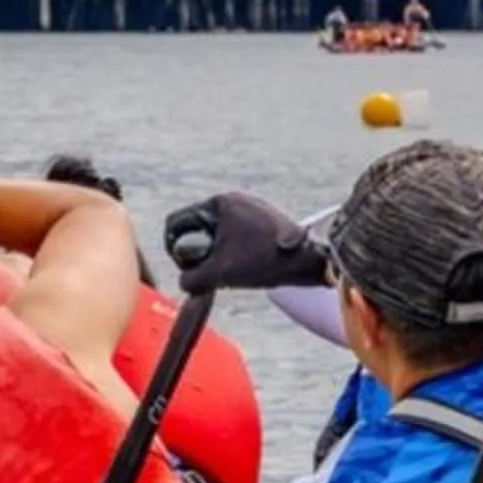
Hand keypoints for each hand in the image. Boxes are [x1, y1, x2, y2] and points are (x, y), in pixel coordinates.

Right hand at [166, 192, 328, 292]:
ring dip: (215, 255)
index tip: (185, 267)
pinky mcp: (264, 220)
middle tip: (208, 273)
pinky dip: (232, 252)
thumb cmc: (263, 261)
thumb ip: (192, 279)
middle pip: (197, 228)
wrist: (308, 260)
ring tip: (228, 272)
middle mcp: (234, 199)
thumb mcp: (220, 273)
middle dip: (198, 252)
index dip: (174, 247)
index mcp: (219, 203)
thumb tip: (184, 283)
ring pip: (216, 234)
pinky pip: (235, 235)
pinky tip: (244, 267)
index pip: (178, 222)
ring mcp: (251, 208)